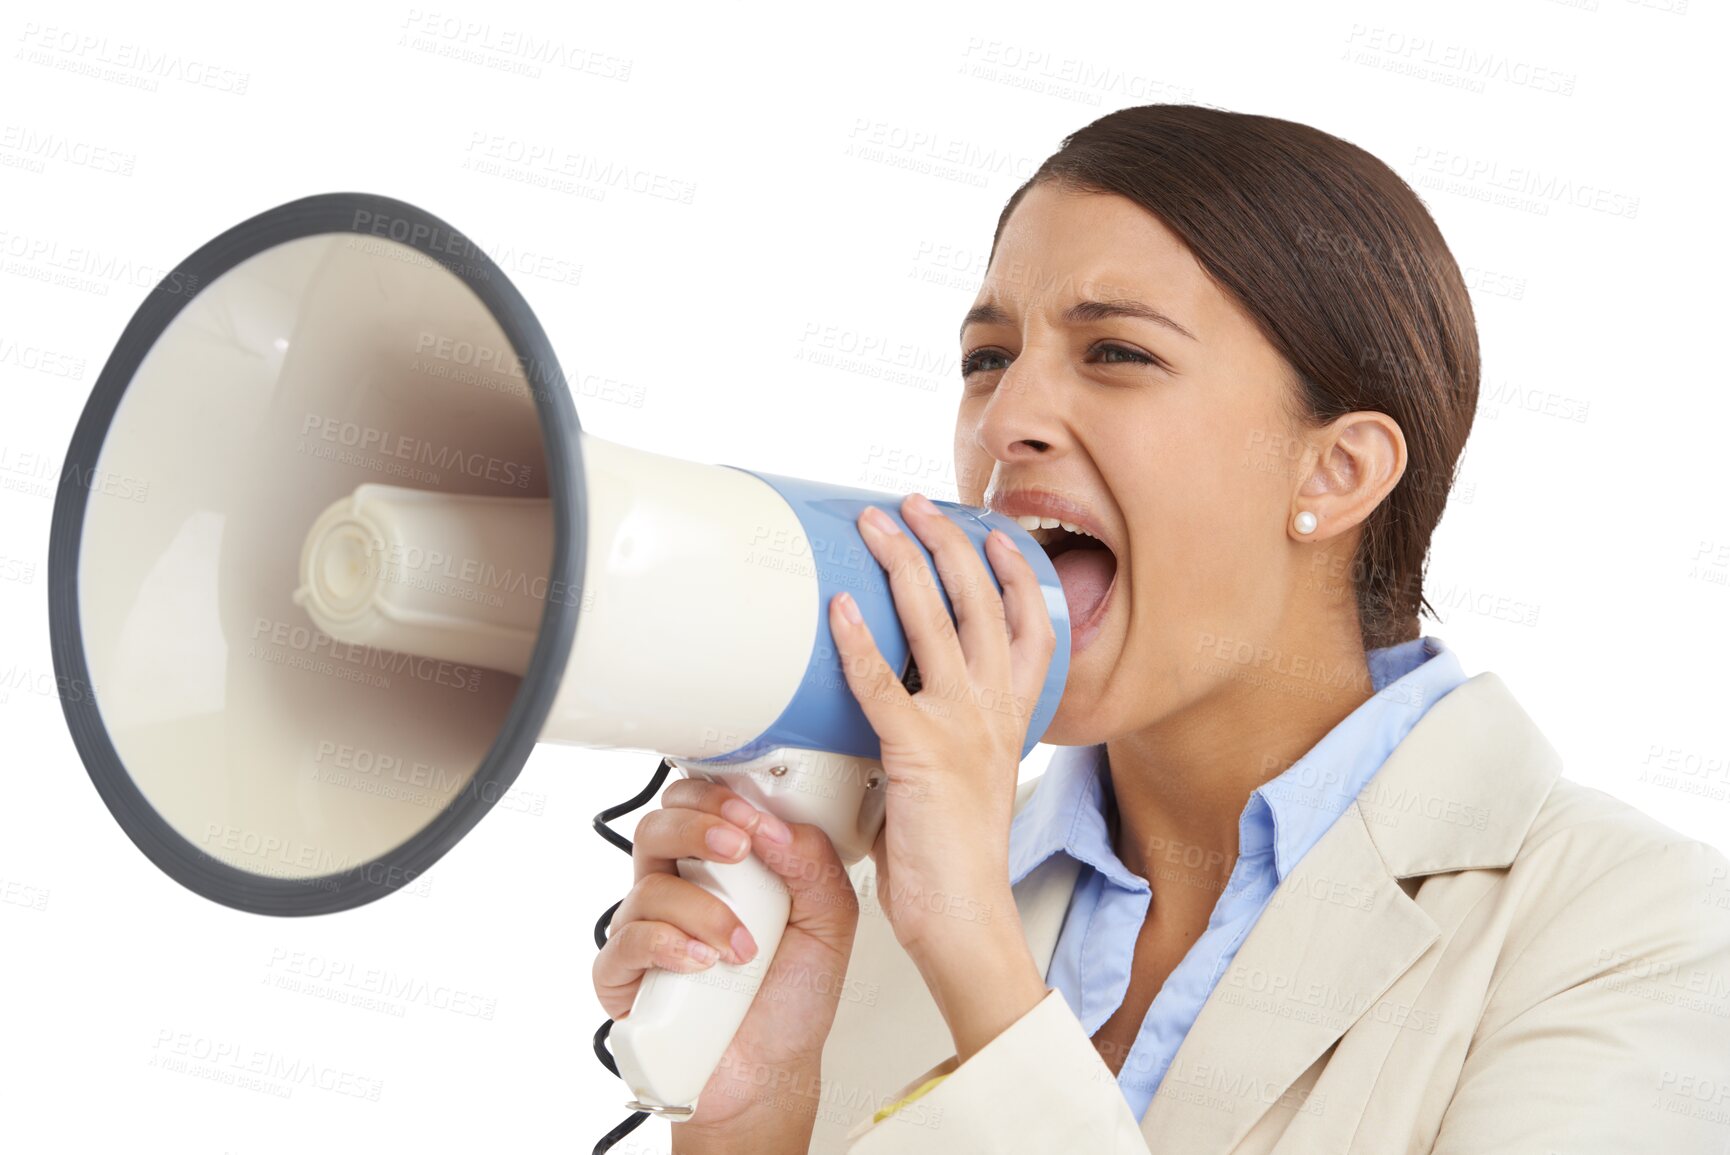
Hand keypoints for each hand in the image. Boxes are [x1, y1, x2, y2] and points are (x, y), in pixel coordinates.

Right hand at [592, 778, 860, 1138]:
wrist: (771, 1070)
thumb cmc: (790, 996)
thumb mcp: (829, 922)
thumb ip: (814, 865)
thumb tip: (779, 826)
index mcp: (720, 866)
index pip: (697, 803)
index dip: (717, 797)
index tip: (755, 818)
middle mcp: (677, 888)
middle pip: (658, 826)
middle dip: (698, 826)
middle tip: (738, 849)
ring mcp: (646, 929)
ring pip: (649, 884)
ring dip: (703, 909)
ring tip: (742, 947)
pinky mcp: (623, 975)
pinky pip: (627, 941)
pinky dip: (668, 946)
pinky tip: (702, 964)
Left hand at [830, 492, 1057, 960]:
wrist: (963, 918)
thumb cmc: (957, 861)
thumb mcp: (968, 782)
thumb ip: (945, 735)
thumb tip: (903, 703)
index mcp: (1011, 718)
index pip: (1032, 627)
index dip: (1016, 573)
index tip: (995, 534)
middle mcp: (993, 712)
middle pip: (982, 603)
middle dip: (949, 543)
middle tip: (917, 504)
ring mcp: (959, 727)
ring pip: (937, 621)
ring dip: (904, 563)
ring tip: (877, 524)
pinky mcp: (917, 751)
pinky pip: (883, 681)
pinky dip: (858, 640)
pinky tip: (838, 607)